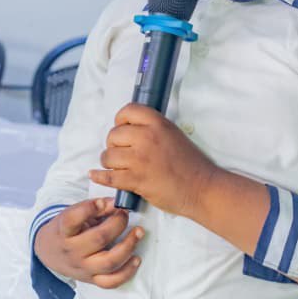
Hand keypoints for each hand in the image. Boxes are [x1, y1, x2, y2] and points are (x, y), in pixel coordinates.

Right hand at [34, 197, 144, 288]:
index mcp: (63, 231)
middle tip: (124, 213)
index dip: (89, 209)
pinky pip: (112, 282)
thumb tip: (115, 203)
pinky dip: (127, 272)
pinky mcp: (92, 280)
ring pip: (109, 262)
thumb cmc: (65, 231)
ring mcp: (83, 268)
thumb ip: (93, 208)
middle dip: (117, 223)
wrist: (49, 253)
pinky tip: (136, 258)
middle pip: (99, 239)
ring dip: (128, 246)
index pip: (72, 220)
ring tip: (138, 232)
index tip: (103, 202)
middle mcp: (72, 252)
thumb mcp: (71, 215)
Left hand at [88, 104, 219, 217]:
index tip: (123, 130)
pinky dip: (100, 177)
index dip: (120, 121)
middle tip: (123, 153)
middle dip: (114, 145)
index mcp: (158, 123)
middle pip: (113, 135)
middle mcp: (147, 137)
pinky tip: (95, 175)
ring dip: (110, 162)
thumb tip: (128, 129)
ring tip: (119, 166)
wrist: (201, 187)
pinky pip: (108, 176)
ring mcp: (140, 159)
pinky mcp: (136, 180)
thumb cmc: (190, 163)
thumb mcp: (173, 134)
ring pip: (108, 156)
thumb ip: (152, 128)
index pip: (127, 111)